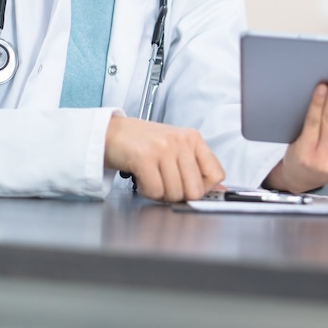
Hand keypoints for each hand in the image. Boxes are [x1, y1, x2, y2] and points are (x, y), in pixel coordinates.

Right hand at [104, 114, 224, 201]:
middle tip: (166, 185)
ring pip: (175, 193)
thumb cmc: (142, 142)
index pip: (216, 174)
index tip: (190, 188)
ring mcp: (163, 148)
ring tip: (152, 178)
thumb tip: (218, 189)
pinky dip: (147, 191)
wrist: (110, 132)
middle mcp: (181, 141)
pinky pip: (155, 190)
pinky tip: (142, 179)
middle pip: (195, 189)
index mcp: (193, 138)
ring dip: (161, 193)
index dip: (204, 188)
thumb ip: (195, 167)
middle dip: (179, 195)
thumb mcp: (174, 148)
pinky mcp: (145, 157)